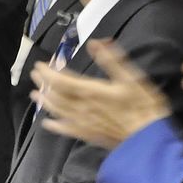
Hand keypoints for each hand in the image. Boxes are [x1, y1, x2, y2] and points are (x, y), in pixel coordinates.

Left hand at [30, 39, 171, 148]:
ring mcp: (85, 123)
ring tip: (35, 95)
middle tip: (34, 75)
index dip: (48, 73)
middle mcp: (83, 108)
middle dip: (44, 84)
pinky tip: (48, 123)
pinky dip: (55, 125)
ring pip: (59, 111)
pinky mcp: (90, 135)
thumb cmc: (143, 106)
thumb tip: (94, 43)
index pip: (61, 81)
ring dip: (46, 101)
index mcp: (91, 91)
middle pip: (57, 95)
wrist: (148, 140)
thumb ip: (111, 60)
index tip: (39, 65)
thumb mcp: (131, 78)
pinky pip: (67, 130)